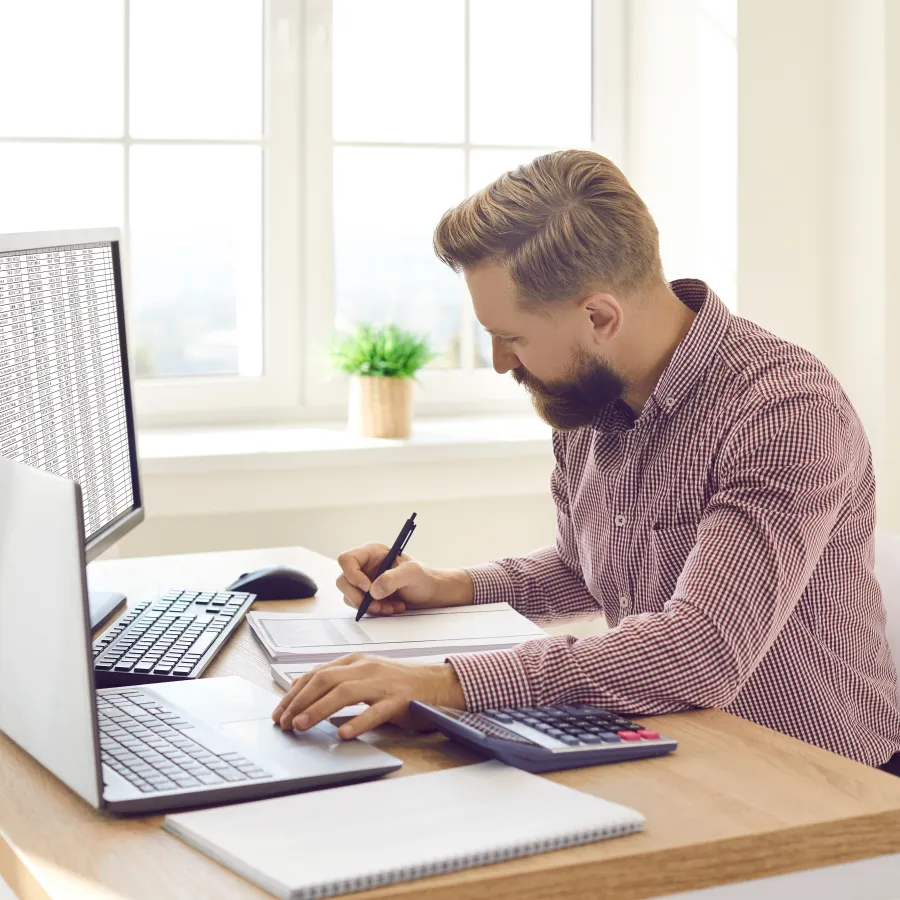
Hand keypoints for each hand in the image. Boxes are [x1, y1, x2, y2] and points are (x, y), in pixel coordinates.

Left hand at [271, 654, 465, 737]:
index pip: (317, 674)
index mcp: (356, 662)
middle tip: (284, 723)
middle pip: (325, 680)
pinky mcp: (399, 700)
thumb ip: (335, 680)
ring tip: (302, 726)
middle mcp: (366, 668)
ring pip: (344, 693)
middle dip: (300, 702)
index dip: (294, 693)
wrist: (437, 683)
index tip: (279, 712)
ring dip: (319, 710)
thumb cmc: (398, 684)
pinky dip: (358, 722)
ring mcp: (383, 683)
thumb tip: (300, 686)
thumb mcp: (363, 676)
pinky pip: (376, 712)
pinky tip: (344, 733)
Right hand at [336, 542, 472, 615]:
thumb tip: (372, 591)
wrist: (431, 594)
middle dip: (359, 597)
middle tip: (377, 605)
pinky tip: (392, 608)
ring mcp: (364, 582)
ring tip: (391, 607)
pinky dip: (375, 611)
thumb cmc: (424, 578)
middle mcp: (364, 566)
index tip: (367, 588)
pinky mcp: (367, 597)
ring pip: (350, 597)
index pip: (347, 559)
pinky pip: (360, 606)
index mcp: (372, 552)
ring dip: (369, 607)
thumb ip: (393, 578)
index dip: (352, 574)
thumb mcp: (412, 573)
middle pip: (344, 581)